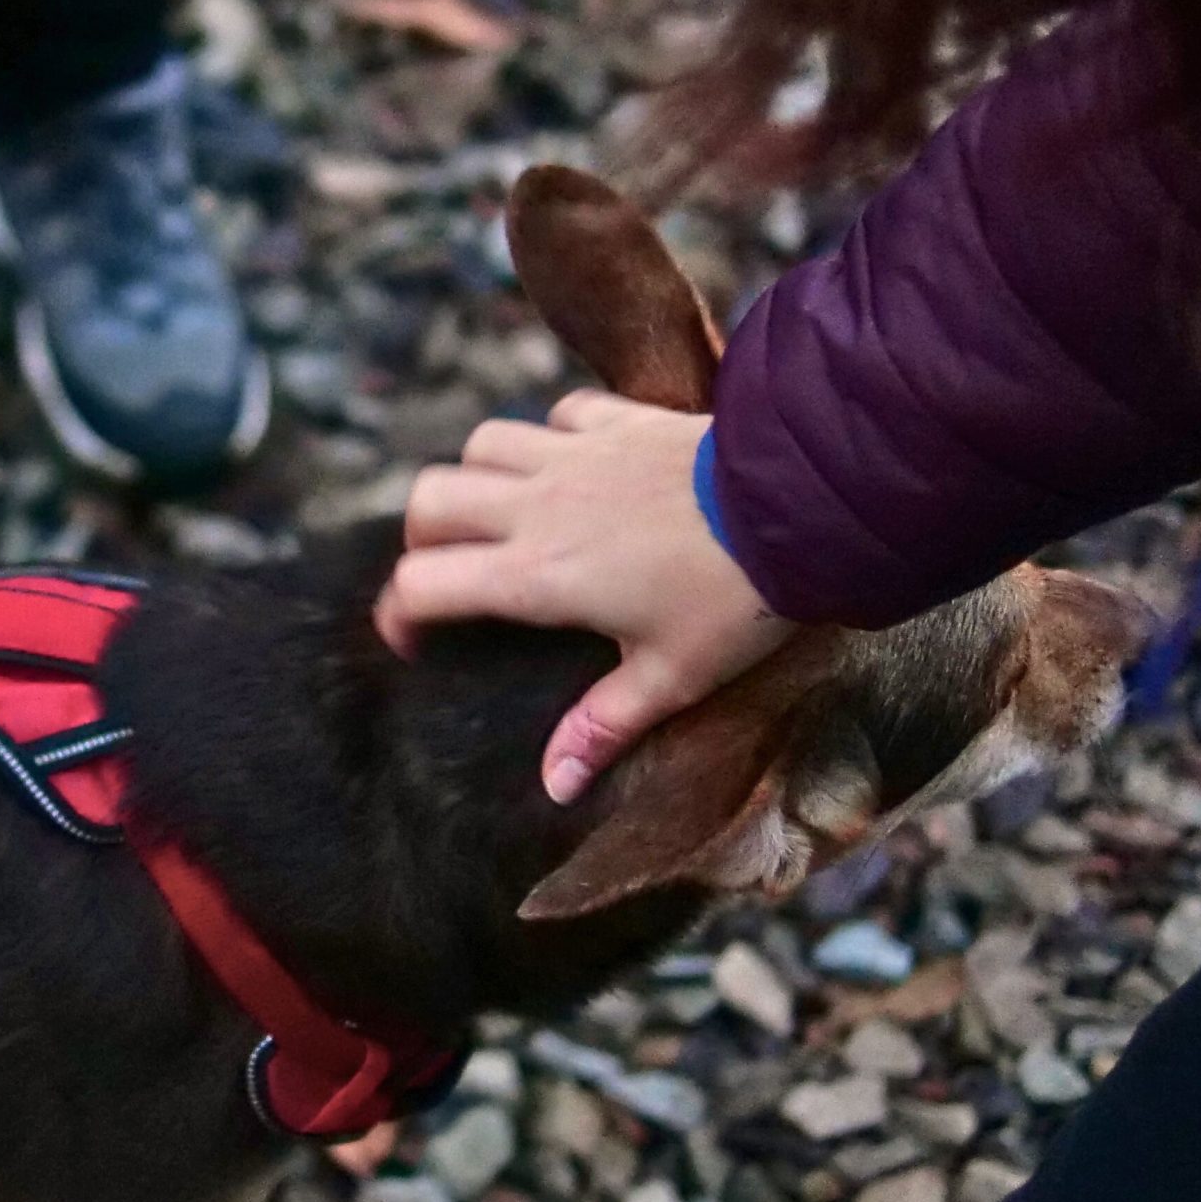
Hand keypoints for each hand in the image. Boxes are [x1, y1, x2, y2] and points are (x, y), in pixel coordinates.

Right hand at [374, 391, 790, 802]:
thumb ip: (602, 726)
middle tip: (453, 572)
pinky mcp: (616, 420)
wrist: (801, 504)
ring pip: (479, 445)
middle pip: (428, 501)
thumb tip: (554, 787)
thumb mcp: (670, 678)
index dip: (399, 613)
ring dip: (477, 478)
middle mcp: (535, 507)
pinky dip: (549, 437)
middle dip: (423, 537)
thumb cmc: (734, 600)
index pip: (421, 584)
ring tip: (502, 514)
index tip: (416, 640)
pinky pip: (555, 415)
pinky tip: (574, 465)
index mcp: (535, 576)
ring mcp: (572, 455)